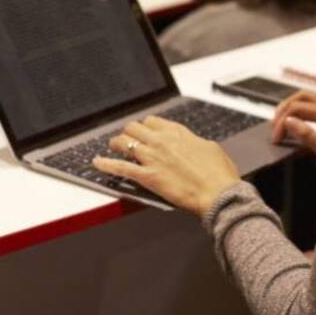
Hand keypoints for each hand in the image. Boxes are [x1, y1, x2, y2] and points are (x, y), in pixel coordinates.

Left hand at [93, 116, 240, 215]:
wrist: (218, 193)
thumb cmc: (219, 174)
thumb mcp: (210, 148)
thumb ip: (194, 143)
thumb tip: (190, 144)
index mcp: (178, 132)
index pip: (152, 121)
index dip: (145, 126)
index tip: (143, 131)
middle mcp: (162, 141)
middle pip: (134, 128)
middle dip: (129, 133)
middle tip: (127, 140)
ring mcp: (153, 158)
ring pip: (124, 142)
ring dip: (117, 144)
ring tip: (114, 147)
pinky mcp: (147, 176)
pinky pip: (120, 167)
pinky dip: (106, 164)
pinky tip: (96, 162)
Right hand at [271, 90, 315, 176]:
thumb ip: (308, 136)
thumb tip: (289, 122)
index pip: (299, 108)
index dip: (283, 121)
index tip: (276, 138)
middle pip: (303, 96)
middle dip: (285, 108)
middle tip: (275, 126)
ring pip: (311, 98)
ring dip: (294, 106)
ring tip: (282, 121)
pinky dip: (304, 110)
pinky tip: (299, 123)